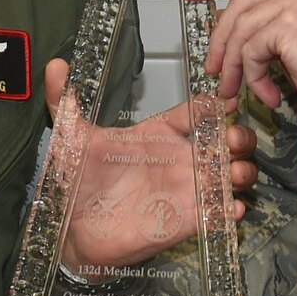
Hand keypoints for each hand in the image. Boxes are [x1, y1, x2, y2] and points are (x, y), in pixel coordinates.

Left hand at [43, 59, 256, 270]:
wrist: (74, 230)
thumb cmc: (78, 182)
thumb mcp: (72, 138)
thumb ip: (65, 102)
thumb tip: (54, 66)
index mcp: (157, 135)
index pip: (197, 112)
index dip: (215, 105)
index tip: (225, 103)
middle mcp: (179, 159)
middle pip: (226, 141)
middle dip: (239, 138)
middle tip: (231, 142)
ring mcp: (186, 190)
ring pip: (233, 176)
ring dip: (242, 173)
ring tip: (233, 176)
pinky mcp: (188, 221)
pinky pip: (221, 214)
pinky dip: (231, 210)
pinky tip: (228, 208)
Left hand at [181, 0, 296, 118]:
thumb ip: (272, 19)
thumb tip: (228, 28)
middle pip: (240, 2)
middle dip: (220, 38)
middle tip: (213, 68)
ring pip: (242, 29)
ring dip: (234, 66)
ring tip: (235, 91)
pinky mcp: (290, 24)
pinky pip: (252, 51)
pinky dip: (253, 77)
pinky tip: (268, 95)